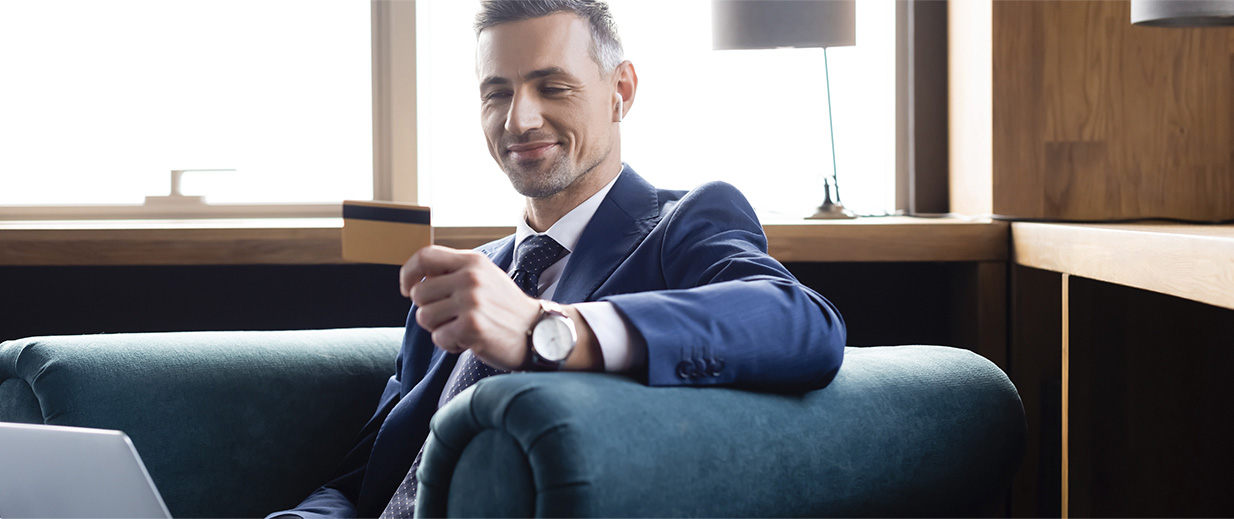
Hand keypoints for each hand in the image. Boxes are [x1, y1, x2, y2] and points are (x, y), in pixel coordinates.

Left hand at [400, 245, 539, 369]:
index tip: (407, 289)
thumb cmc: (506, 309)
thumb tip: (416, 279)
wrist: (540, 332)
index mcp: (472, 261)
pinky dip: (450, 344)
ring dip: (439, 328)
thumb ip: (455, 273)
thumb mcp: (485, 278)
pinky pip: (438, 338)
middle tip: (450, 317)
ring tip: (462, 328)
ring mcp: (471, 302)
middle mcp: (471, 278)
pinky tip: (469, 340)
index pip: (424, 257)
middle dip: (428, 309)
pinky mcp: (472, 327)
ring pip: (424, 317)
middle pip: (419, 293)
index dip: (408, 273)